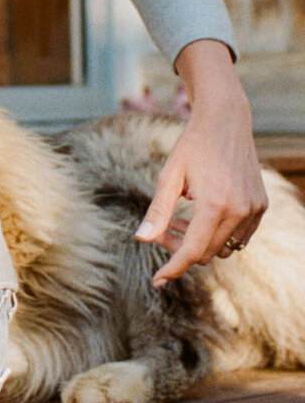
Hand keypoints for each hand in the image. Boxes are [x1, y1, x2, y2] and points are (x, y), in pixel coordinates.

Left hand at [137, 39, 267, 284]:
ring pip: (224, 248)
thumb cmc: (192, 146)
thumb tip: (141, 238)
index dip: (173, 268)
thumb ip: (157, 210)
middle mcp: (240, 210)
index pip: (192, 251)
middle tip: (162, 230)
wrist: (225, 121)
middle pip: (207, 253)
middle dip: (180, 250)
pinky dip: (218, 235)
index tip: (157, 281)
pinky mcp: (261, 206)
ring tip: (179, 221)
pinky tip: (200, 216)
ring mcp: (254, 209)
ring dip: (199, 243)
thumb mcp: (169, 176)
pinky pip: (239, 236)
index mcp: (215, 204)